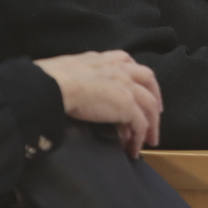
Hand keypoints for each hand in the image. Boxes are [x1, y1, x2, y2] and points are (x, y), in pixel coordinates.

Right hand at [34, 50, 162, 158]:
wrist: (53, 85)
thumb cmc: (51, 79)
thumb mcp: (70, 69)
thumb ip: (80, 76)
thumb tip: (77, 89)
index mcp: (104, 59)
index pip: (128, 63)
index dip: (136, 77)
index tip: (139, 88)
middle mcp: (120, 68)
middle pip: (148, 79)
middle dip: (155, 96)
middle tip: (156, 113)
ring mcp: (126, 86)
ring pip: (149, 105)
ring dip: (152, 124)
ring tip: (150, 140)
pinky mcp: (127, 105)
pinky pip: (141, 124)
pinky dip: (140, 137)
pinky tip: (134, 149)